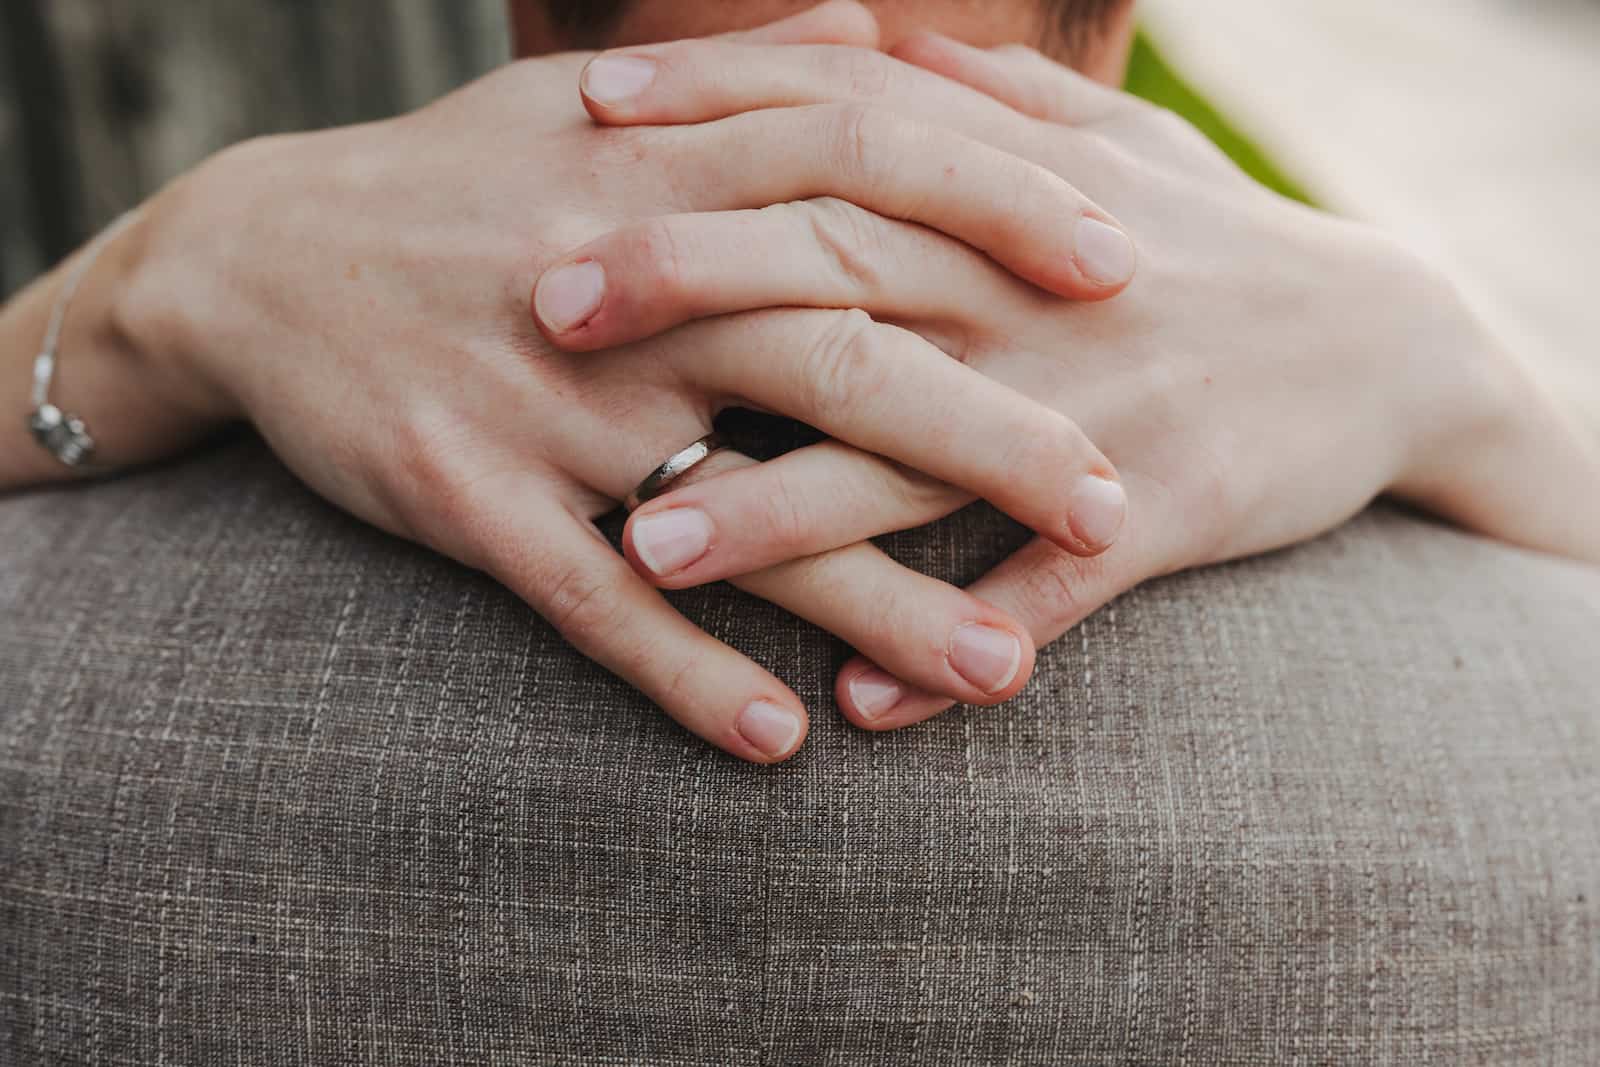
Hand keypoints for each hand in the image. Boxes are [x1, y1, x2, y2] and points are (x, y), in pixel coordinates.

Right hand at [93, 6, 1146, 762]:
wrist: (259, 259)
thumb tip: (878, 25)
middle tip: (1117, 502)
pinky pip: (593, 604)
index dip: (1005, 215)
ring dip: (876, 596)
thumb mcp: (588, 96)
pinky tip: (784, 738)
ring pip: (738, 507)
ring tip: (1002, 671)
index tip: (1125, 274)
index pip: (868, 170)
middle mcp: (624, 285)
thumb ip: (747, 71)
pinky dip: (686, 673)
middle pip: (838, 351)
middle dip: (991, 433)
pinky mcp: (470, 499)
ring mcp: (546, 403)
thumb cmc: (460, 181)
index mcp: (667, 173)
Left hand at [540, 32, 1599, 729]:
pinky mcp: (1161, 516)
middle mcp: (1034, 287)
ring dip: (780, 510)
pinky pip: (1044, 594)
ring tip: (649, 556)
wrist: (1387, 342)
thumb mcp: (1109, 144)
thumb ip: (978, 96)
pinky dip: (954, 648)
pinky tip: (859, 708)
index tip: (581, 119)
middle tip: (546, 310)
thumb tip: (863, 35)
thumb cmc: (1213, 239)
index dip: (710, 111)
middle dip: (689, 283)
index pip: (839, 122)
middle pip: (841, 269)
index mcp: (1013, 190)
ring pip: (914, 454)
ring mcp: (1094, 406)